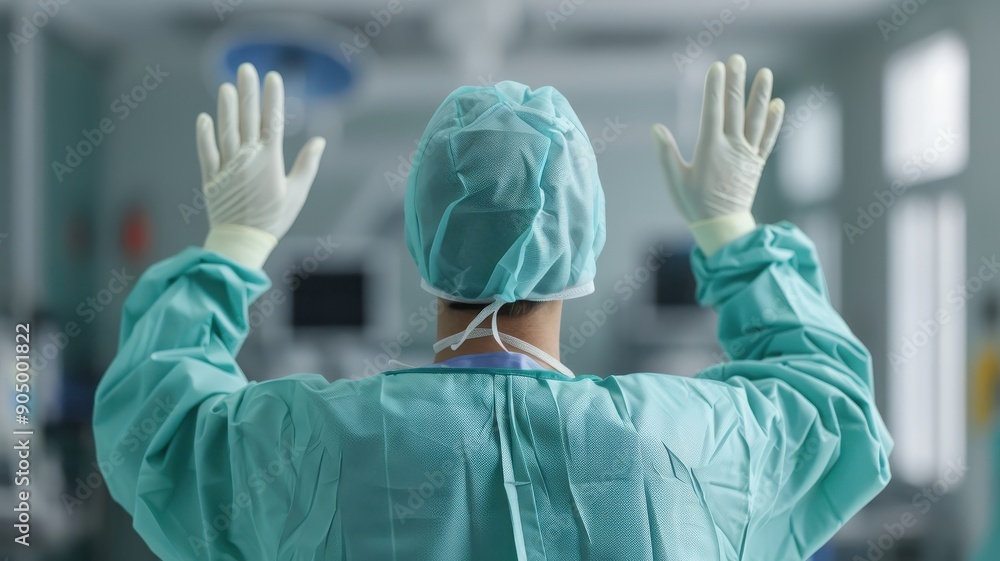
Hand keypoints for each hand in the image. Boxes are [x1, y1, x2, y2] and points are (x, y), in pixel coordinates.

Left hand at [197, 63, 326, 266]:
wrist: (242, 242)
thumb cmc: (274, 219)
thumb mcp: (297, 193)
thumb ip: (307, 165)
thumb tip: (320, 141)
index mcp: (270, 162)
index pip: (272, 122)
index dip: (273, 98)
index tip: (273, 77)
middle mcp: (247, 160)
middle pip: (248, 119)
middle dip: (248, 92)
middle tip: (246, 69)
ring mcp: (227, 167)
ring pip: (226, 131)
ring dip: (226, 108)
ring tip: (226, 87)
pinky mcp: (211, 178)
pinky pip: (207, 152)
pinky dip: (204, 135)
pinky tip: (204, 118)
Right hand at [652, 54, 783, 254]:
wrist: (722, 227)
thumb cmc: (694, 205)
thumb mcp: (675, 180)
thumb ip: (666, 154)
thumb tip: (656, 128)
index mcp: (710, 149)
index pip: (712, 111)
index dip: (714, 88)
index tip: (717, 68)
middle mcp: (731, 148)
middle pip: (734, 109)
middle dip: (736, 82)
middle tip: (738, 59)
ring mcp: (747, 155)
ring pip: (755, 119)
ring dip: (760, 95)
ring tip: (765, 73)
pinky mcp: (757, 164)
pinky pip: (767, 139)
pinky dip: (773, 121)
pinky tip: (778, 105)